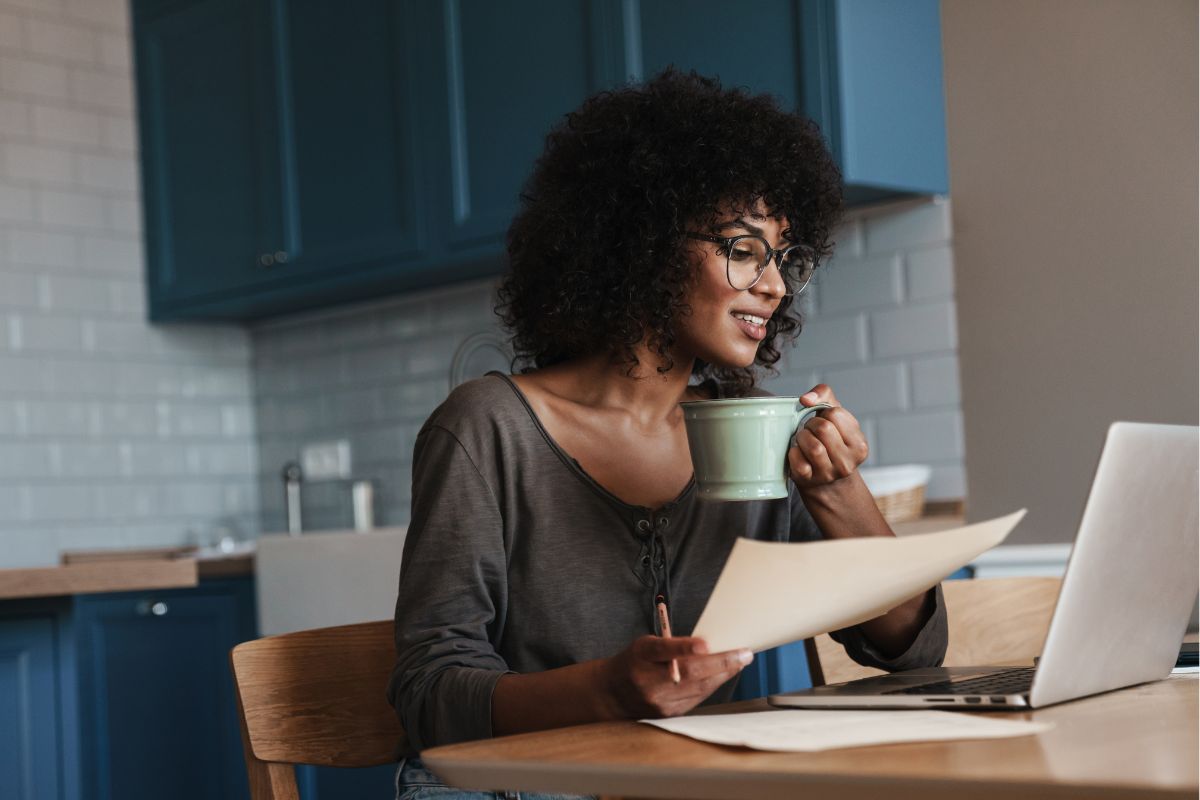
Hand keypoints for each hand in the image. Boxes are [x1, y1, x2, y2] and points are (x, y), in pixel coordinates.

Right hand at [600, 635, 751, 718]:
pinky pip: (697, 698)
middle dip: (721, 663)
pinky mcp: (668, 713)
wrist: (614, 693)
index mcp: (641, 655)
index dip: (684, 647)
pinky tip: (723, 675)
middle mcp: (648, 680)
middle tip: (744, 654)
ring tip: (740, 661)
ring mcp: (658, 700)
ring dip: (723, 674)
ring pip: (698, 687)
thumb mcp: (646, 644)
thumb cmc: (635, 661)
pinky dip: (712, 685)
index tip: (705, 644)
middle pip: (689, 672)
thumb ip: (672, 644)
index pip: (664, 650)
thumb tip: (708, 645)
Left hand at [789, 384, 868, 492]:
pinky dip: (793, 452)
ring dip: (802, 437)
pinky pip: (798, 461)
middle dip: (812, 424)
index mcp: (859, 445)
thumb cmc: (830, 440)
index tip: (824, 422)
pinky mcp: (809, 480)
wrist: (825, 480)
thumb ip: (824, 395)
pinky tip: (798, 453)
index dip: (824, 414)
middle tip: (811, 430)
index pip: (836, 414)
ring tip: (804, 440)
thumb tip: (805, 399)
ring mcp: (829, 474)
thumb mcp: (836, 416)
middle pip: (823, 428)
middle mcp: (847, 462)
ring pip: (813, 446)